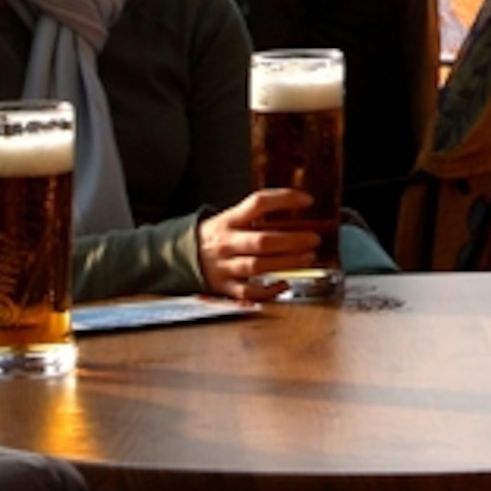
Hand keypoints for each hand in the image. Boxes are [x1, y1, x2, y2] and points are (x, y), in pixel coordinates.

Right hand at [195, 188, 322, 301]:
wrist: (177, 256)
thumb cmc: (217, 236)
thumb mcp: (231, 219)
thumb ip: (257, 216)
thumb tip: (297, 209)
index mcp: (229, 220)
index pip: (258, 203)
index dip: (284, 199)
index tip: (307, 201)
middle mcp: (226, 242)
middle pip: (261, 241)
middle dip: (290, 240)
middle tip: (314, 238)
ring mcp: (224, 266)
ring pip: (256, 266)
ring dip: (285, 262)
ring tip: (308, 257)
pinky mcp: (223, 287)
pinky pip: (247, 291)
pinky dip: (267, 290)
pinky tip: (284, 283)